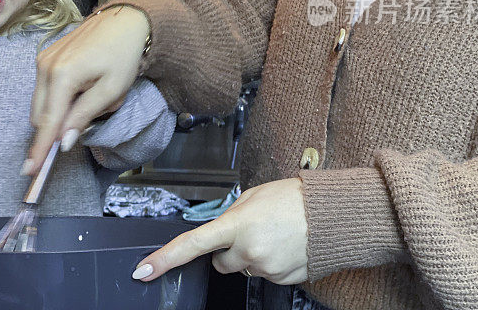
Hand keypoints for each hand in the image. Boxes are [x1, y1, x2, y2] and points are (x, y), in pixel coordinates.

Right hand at [25, 5, 149, 173]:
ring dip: (61, 112)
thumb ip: (84, 116)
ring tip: (92, 96)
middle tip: (87, 119)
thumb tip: (64, 141)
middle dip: (57, 128)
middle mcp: (45, 67)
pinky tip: (85, 86)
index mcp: (62, 76)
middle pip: (40, 115)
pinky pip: (45, 89)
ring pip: (41, 103)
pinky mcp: (46, 56)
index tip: (29, 171)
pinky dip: (61, 97)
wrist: (126, 20)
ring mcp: (43, 60)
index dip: (39, 149)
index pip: (47, 122)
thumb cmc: (123, 55)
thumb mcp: (111, 90)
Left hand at [132, 178, 307, 284]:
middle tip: (250, 231)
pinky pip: (264, 274)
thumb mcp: (253, 196)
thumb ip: (231, 214)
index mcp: (237, 225)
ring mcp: (266, 269)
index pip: (191, 245)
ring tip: (273, 234)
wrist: (333, 216)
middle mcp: (249, 251)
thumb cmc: (295, 199)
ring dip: (251, 254)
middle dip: (227, 250)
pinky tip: (283, 245)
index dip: (163, 259)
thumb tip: (220, 229)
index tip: (144, 270)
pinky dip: (269, 262)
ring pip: (244, 268)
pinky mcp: (281, 280)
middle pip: (219, 263)